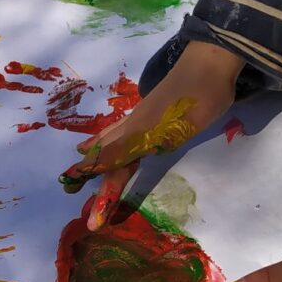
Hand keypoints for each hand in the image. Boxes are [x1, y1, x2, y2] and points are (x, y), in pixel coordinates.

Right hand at [61, 41, 243, 229]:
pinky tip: (120, 131)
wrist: (209, 65)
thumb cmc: (190, 102)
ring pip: (114, 137)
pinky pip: (125, 128)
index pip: (110, 167)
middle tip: (72, 182)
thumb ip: (122, 146)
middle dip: (91, 170)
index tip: (89, 216)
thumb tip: (88, 161)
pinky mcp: (156, 109)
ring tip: (83, 152)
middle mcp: (133, 128)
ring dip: (99, 150)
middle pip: (108, 152)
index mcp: (135, 136)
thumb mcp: (159, 130)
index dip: (102, 192)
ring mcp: (144, 117)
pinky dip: (113, 136)